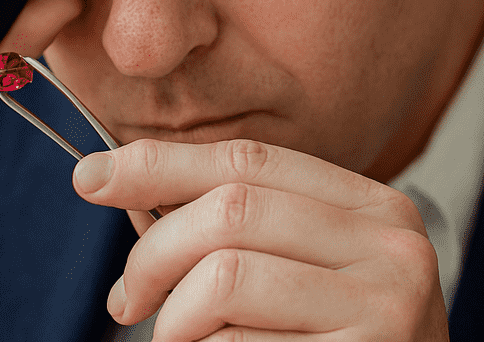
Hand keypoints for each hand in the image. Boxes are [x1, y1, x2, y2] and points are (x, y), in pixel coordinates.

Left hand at [72, 139, 449, 340]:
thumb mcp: (300, 267)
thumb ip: (233, 224)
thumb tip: (110, 179)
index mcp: (371, 207)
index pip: (249, 160)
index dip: (160, 164)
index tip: (92, 178)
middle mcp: (391, 247)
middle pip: (230, 210)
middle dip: (153, 253)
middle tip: (125, 300)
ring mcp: (385, 308)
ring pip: (225, 277)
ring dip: (173, 317)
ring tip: (174, 341)